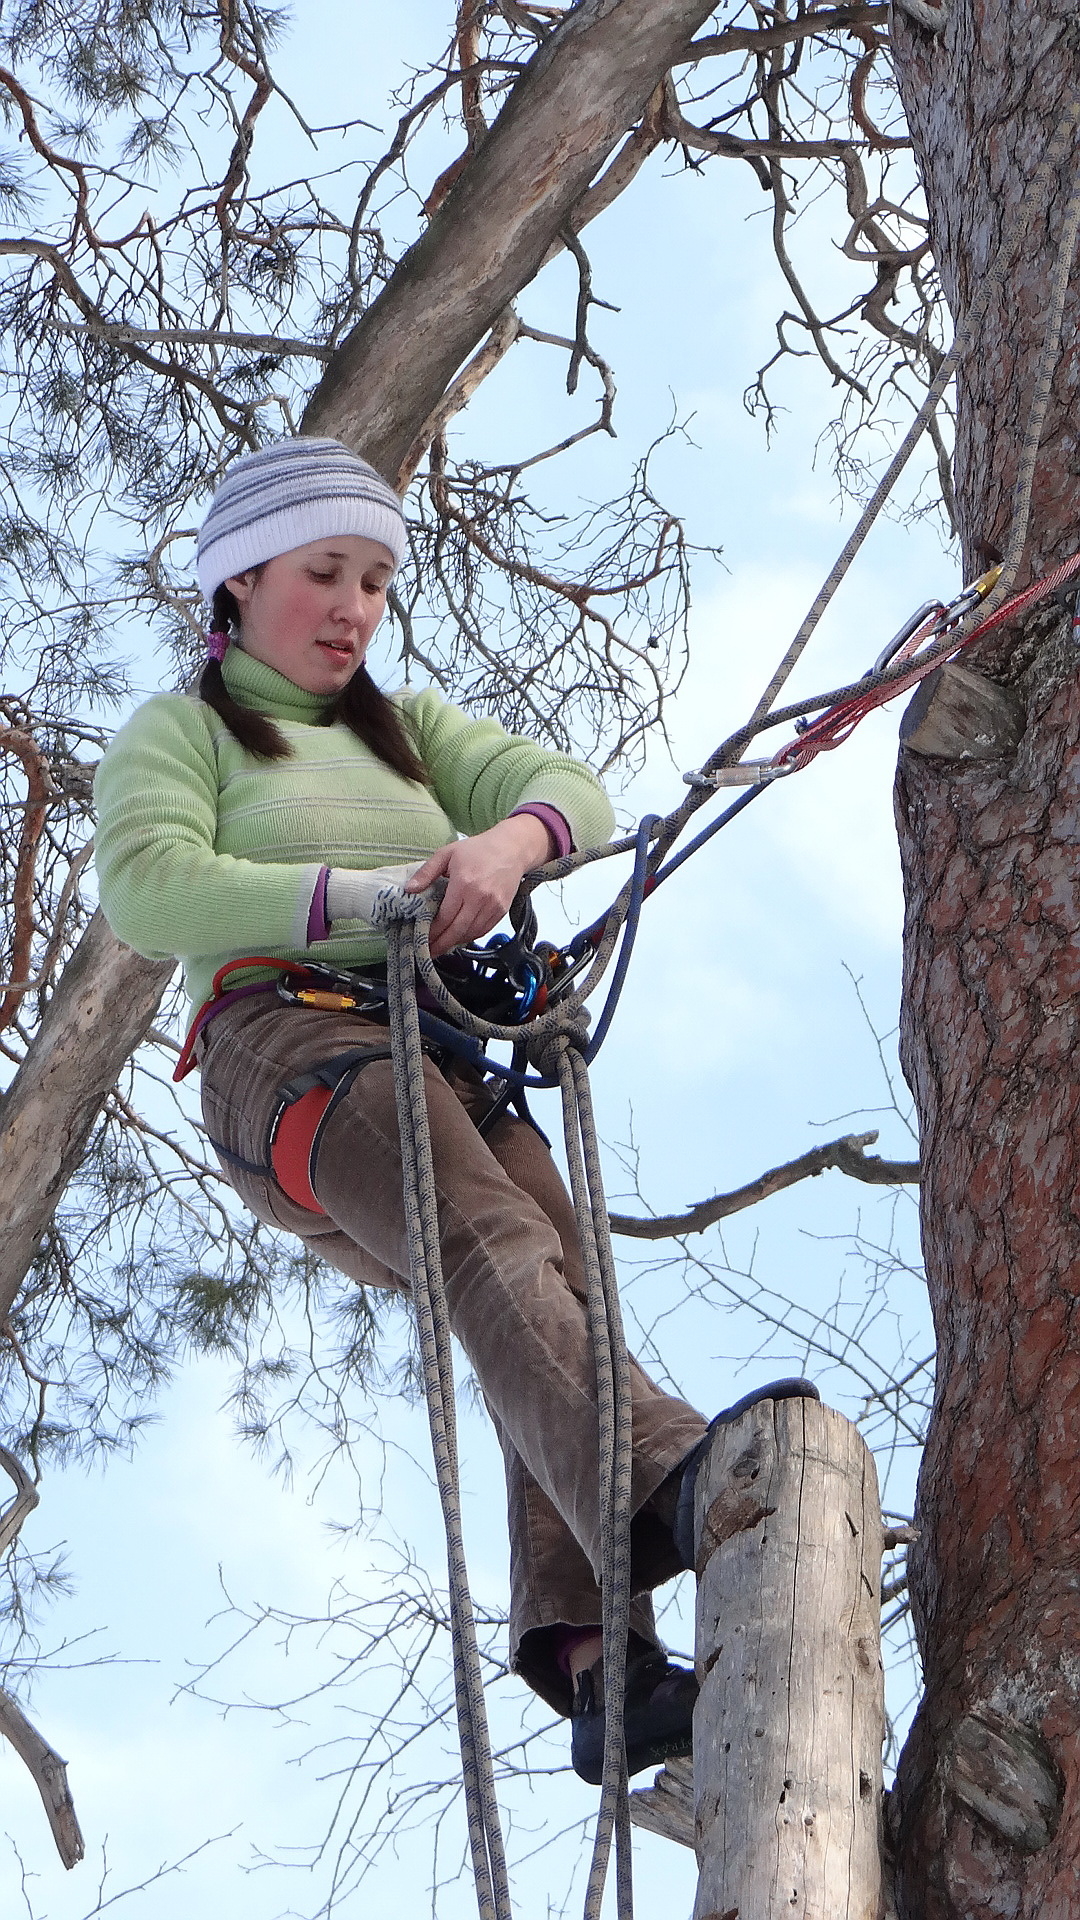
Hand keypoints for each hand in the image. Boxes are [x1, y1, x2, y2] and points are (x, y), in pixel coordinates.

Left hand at [405, 814, 551, 956]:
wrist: (512, 849)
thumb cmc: (478, 849)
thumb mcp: (447, 853)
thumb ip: (426, 872)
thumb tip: (409, 889)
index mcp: (464, 884)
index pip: (445, 917)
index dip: (432, 931)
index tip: (421, 938)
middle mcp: (480, 898)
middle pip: (457, 930)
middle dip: (441, 944)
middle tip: (428, 952)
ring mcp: (493, 906)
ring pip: (471, 933)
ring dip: (455, 942)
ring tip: (441, 946)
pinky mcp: (502, 910)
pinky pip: (483, 930)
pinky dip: (469, 937)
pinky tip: (459, 937)